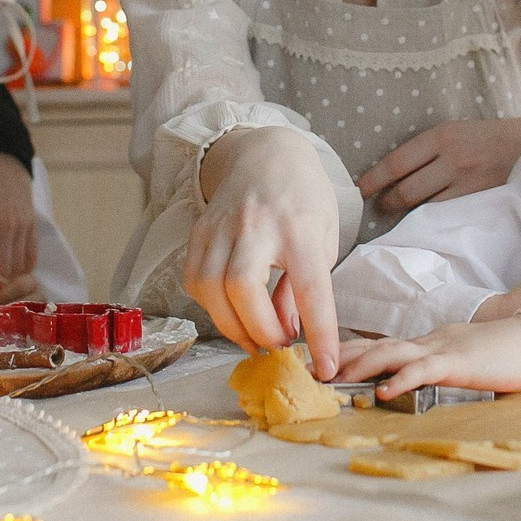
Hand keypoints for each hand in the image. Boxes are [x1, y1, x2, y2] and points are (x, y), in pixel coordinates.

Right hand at [187, 127, 344, 377]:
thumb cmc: (304, 198)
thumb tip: (290, 330)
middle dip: (260, 330)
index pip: (309, 286)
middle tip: (279, 344)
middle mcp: (257, 224)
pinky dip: (211, 306)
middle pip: (242, 286)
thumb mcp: (323, 237)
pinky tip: (231, 310)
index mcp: (300, 226)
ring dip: (231, 325)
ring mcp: (221, 226)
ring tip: (254, 336)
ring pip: (209, 287)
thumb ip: (306, 285)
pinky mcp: (199, 231)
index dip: (319, 332)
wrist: (266, 153)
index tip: (326, 367)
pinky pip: (194, 280)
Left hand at [333, 314, 520, 399]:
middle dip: (338, 358)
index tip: (315, 363)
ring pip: (390, 352)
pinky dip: (402, 380)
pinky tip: (385, 392)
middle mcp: (425, 341)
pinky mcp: (458, 362)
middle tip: (308, 373)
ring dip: (360, 366)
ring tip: (334, 381)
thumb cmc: (498, 353)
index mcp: (424, 342)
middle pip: (373, 345)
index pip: (375, 344)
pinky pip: (424, 370)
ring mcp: (440, 349)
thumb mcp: (456, 359)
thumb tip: (405, 381)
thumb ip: (431, 366)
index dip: (344, 352)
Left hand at [356, 114, 520, 213]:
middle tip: (378, 208)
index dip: (374, 179)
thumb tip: (391, 174)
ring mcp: (468, 182)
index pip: (397, 162)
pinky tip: (424, 225)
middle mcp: (452, 158)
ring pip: (426, 207)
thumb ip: (428, 151)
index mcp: (441, 136)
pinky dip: (432, 222)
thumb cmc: (485, 139)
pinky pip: (448, 217)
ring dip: (407, 215)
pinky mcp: (482, 202)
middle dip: (387, 202)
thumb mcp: (455, 132)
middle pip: (407, 189)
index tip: (359, 190)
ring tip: (397, 218)